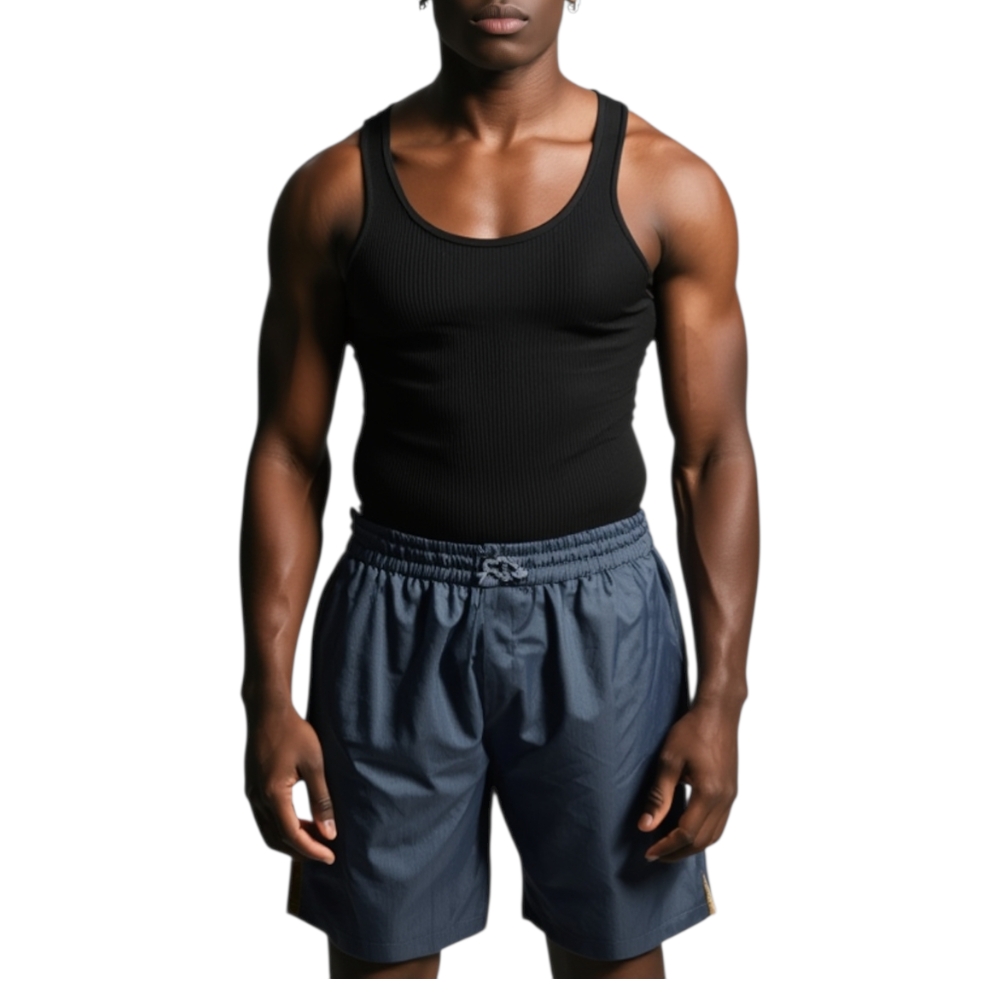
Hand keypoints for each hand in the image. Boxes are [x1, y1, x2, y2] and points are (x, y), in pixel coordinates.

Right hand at [244, 700, 336, 863]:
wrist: (268, 711)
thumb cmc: (293, 732)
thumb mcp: (314, 764)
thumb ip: (321, 799)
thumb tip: (329, 832)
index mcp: (273, 794)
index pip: (292, 835)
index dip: (312, 850)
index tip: (331, 857)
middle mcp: (258, 798)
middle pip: (276, 840)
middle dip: (301, 851)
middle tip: (325, 853)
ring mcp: (253, 794)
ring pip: (269, 831)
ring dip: (291, 841)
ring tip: (316, 841)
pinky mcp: (253, 787)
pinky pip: (265, 819)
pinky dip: (283, 828)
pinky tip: (301, 822)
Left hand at [638, 701, 738, 861]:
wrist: (718, 712)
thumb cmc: (692, 731)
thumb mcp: (669, 762)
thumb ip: (659, 796)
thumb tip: (645, 826)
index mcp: (709, 793)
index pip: (687, 833)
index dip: (666, 846)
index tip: (649, 852)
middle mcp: (724, 800)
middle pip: (703, 841)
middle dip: (678, 852)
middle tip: (656, 855)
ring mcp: (730, 797)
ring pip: (714, 835)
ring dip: (692, 846)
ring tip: (669, 846)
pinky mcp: (731, 792)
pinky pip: (719, 823)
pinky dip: (703, 834)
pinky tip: (687, 830)